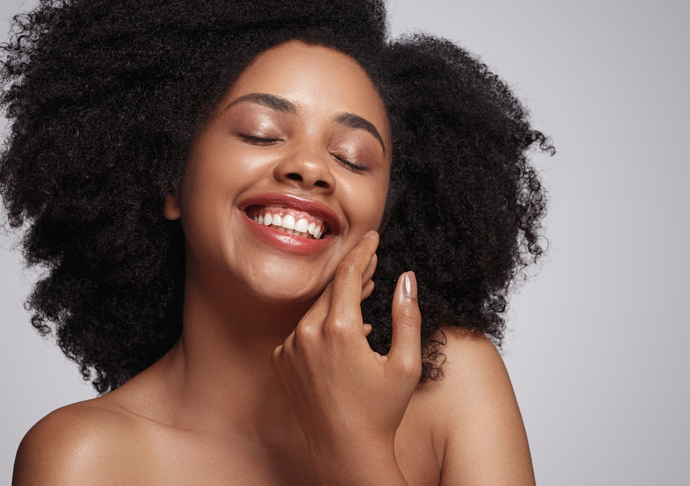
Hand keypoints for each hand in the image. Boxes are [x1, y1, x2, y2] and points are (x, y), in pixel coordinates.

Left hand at [271, 231, 421, 482]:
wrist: (346, 451)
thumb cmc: (380, 413)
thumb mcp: (406, 364)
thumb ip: (407, 315)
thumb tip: (406, 278)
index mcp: (338, 330)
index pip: (348, 273)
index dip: (362, 250)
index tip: (372, 237)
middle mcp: (307, 335)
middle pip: (331, 288)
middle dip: (353, 272)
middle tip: (372, 259)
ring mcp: (290, 348)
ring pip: (316, 309)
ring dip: (339, 299)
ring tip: (364, 292)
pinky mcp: (282, 360)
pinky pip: (303, 331)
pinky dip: (322, 325)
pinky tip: (346, 332)